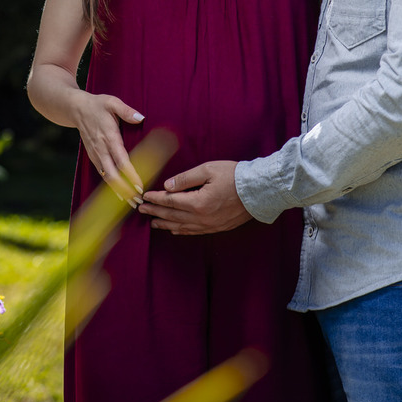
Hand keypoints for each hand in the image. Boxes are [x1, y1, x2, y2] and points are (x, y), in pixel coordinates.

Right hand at [75, 93, 145, 206]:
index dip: (130, 175)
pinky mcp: (93, 157)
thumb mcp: (112, 102)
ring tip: (132, 202)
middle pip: (113, 175)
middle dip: (125, 190)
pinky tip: (120, 194)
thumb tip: (141, 118)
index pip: (121, 160)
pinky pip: (103, 174)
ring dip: (119, 191)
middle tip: (138, 200)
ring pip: (107, 178)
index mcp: (108, 137)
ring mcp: (95, 154)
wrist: (75, 109)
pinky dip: (112, 186)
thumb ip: (126, 110)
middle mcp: (101, 149)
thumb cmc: (97, 105)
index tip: (140, 185)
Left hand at [137, 161, 252, 233]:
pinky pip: (194, 231)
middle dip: (155, 211)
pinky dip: (181, 230)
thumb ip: (185, 178)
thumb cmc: (234, 176)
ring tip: (153, 222)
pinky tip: (173, 229)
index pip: (171, 201)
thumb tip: (167, 186)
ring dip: (165, 223)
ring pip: (181, 226)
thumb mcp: (208, 170)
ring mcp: (210, 225)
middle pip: (172, 215)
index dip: (156, 199)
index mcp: (198, 202)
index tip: (145, 196)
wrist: (259, 190)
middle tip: (142, 210)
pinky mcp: (217, 227)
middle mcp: (202, 217)